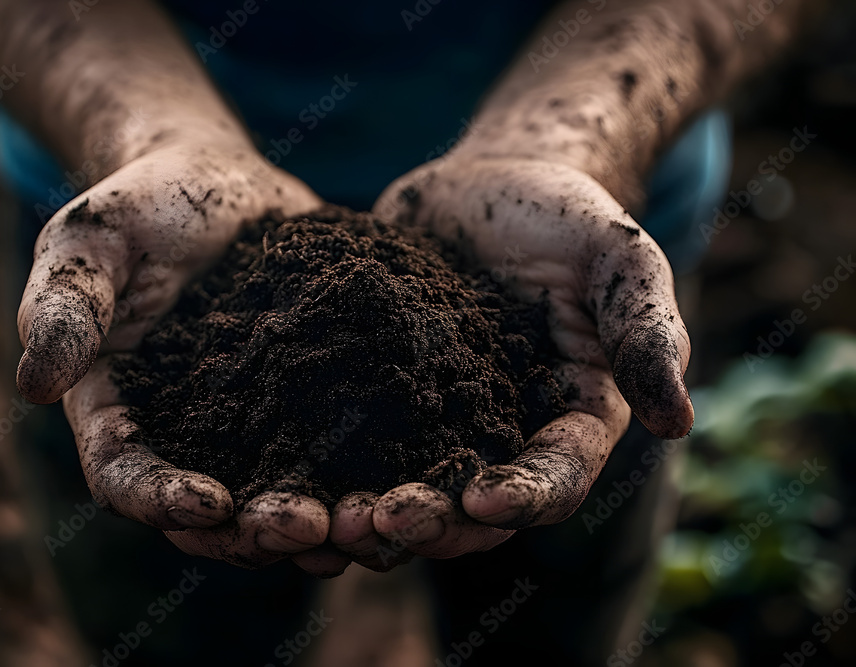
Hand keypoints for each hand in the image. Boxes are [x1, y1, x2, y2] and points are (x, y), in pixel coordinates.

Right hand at [19, 142, 348, 573]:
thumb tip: (34, 386)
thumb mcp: (91, 239)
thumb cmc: (140, 204)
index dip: (162, 500)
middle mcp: (186, 436)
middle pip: (212, 511)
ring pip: (281, 495)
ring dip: (324, 521)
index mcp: (119, 411)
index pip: (125, 476)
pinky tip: (417, 476)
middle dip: (257, 531)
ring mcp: (253, 425)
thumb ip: (66, 307)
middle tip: (311, 529)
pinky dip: (371, 472)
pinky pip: (340, 448)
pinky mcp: (311, 400)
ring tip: (371, 524)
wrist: (216, 181)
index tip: (211, 503)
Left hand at [329, 154, 692, 568]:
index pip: (554, 478)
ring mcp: (431, 424)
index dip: (523, 495)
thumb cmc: (564, 214)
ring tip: (315, 519)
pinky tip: (267, 475)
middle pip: (466, 506)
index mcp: (568, 420)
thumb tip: (678, 421)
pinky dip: (310, 469)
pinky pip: (342, 443)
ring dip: (358, 516)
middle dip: (424, 523)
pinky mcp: (372, 398)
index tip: (481, 496)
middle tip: (374, 524)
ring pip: (397, 490)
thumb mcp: (618, 257)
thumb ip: (645, 331)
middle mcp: (499, 438)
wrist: (483, 183)